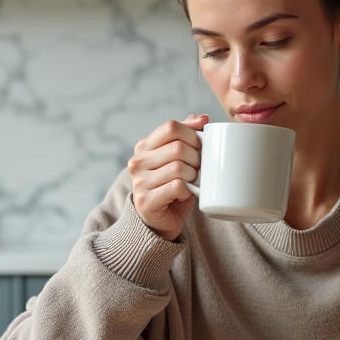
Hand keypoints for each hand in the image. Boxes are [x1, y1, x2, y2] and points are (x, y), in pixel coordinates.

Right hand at [128, 114, 207, 240]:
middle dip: (196, 158)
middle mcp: (137, 162)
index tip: (199, 146)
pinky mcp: (146, 200)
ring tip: (193, 182)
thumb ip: (186, 136)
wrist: (160, 222)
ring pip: (178, 168)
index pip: (171, 127)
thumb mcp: (178, 158)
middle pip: (177, 148)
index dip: (191, 134)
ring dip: (193, 176)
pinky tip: (186, 194)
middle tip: (198, 168)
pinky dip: (187, 190)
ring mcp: (139, 181)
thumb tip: (201, 117)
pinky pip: (176, 187)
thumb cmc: (172, 187)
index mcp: (144, 146)